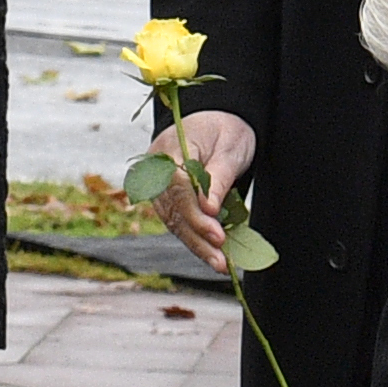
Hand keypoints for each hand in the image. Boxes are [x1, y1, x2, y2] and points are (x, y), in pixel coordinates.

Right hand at [154, 109, 256, 267]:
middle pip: (174, 211)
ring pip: (175, 223)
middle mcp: (157, 172)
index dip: (196, 215)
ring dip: (198, 246)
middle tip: (221, 260)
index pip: (178, 188)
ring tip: (221, 265)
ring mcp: (159, 188)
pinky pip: (180, 224)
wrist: (217, 121)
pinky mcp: (168, 201)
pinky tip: (214, 257)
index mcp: (169, 149)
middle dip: (198, 238)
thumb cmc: (226, 130)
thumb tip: (209, 209)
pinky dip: (197, 240)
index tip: (216, 234)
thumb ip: (219, 177)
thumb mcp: (230, 148)